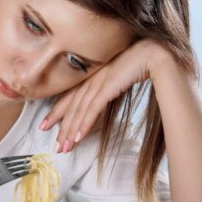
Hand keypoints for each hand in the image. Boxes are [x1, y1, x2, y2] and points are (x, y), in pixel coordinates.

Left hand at [39, 39, 173, 152]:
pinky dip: (85, 123)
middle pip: (71, 106)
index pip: (70, 96)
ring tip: (64, 147)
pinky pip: (93, 108)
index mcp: (93, 75)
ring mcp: (99, 81)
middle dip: (61, 127)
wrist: (156, 54)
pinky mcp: (109, 85)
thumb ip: (108, 87)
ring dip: (71, 131)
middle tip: (54, 145)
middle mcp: (92, 78)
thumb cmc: (140, 65)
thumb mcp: (118, 78)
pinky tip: (79, 136)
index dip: (56, 112)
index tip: (45, 125)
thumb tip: (100, 101)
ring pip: (79, 110)